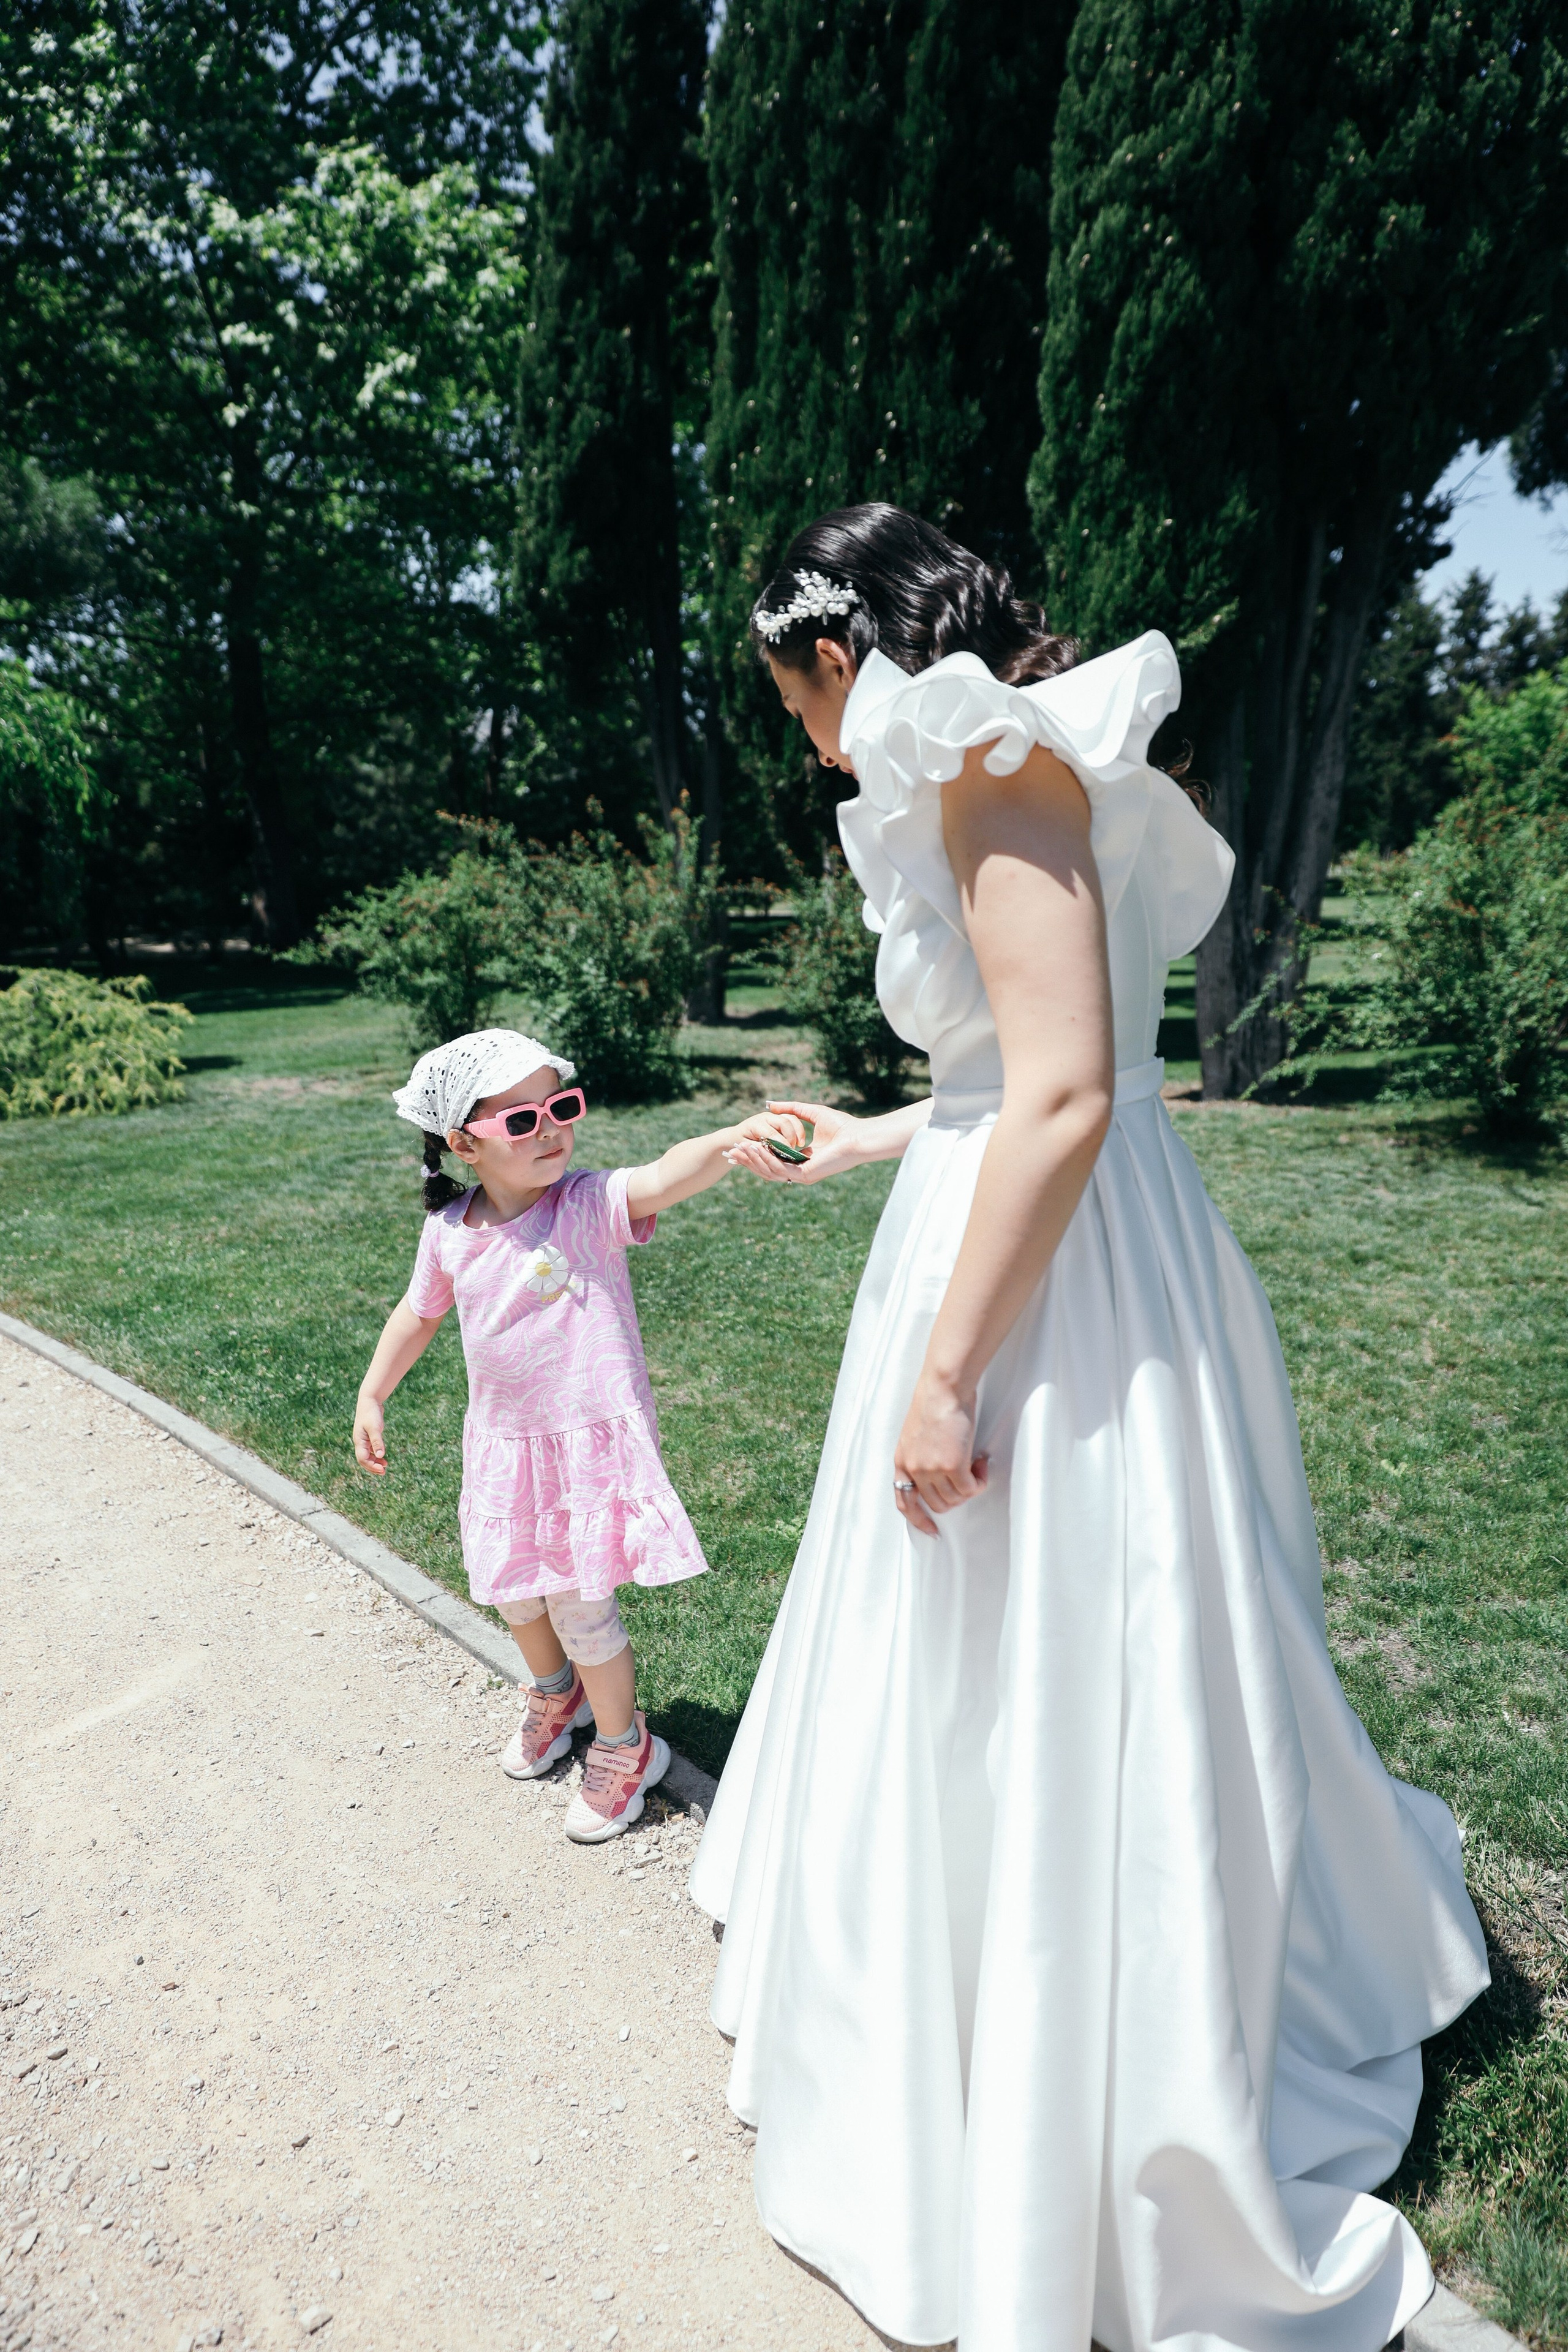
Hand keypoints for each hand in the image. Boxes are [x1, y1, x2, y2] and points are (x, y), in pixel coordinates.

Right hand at [353, 1391, 386, 1474]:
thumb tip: (380, 1456)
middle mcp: (360, 1441)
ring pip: (367, 1455)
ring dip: (375, 1461)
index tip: (382, 1469)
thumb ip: (377, 1442)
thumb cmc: (371, 1413)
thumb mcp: (375, 1428)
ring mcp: (363, 1439)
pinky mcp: (368, 1435)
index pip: (362, 1459)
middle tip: (384, 1472)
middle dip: (372, 1467)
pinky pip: (370, 1449)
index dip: (372, 1466)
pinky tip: (382, 1456)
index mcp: (359, 1441)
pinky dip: (376, 1454)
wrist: (369, 1400)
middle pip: (363, 1459)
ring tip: (385, 1465)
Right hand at [724, 1098, 866, 1185]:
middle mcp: (801, 1169)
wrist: (858, 1137)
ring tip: (738, 1149)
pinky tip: (754, 1150)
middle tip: (730, 1152)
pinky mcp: (805, 1176)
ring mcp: (802, 1175)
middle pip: (768, 1167)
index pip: (774, 1157)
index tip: (739, 1145)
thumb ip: (791, 1109)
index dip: (756, 1153)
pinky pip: (780, 1169)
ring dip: (753, 1160)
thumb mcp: (811, 1112)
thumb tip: (770, 1104)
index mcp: (803, 1158)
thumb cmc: (842, 1125)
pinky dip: (765, 1160)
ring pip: (770, 1170)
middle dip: (748, 1159)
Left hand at [893, 1371, 987, 1537]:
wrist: (943, 1388)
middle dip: (956, 1497)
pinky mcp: (952, 1465)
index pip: (904, 1502)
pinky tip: (981, 1462)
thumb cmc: (935, 1404)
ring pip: (956, 1499)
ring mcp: (932, 1469)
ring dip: (970, 1486)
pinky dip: (980, 1480)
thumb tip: (940, 1476)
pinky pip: (971, 1488)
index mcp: (902, 1461)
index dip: (918, 1520)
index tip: (932, 1530)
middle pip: (937, 1504)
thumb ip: (922, 1457)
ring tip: (976, 1463)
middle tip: (968, 1477)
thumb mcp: (916, 1435)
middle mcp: (914, 1469)